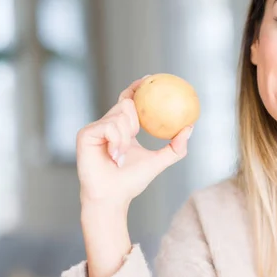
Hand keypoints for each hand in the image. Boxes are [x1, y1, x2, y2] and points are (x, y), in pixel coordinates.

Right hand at [76, 76, 193, 210]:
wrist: (112, 197)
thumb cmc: (132, 181)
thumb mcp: (159, 161)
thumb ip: (176, 147)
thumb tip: (190, 127)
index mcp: (122, 128)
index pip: (129, 101)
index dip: (136, 88)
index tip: (148, 79)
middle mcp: (108, 125)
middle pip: (126, 104)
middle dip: (135, 121)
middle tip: (134, 136)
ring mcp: (95, 128)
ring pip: (120, 115)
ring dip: (126, 137)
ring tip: (120, 156)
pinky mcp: (86, 133)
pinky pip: (109, 125)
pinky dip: (117, 141)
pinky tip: (114, 156)